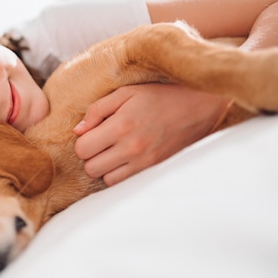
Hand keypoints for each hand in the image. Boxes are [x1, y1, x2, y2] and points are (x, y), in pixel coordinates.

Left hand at [73, 84, 229, 185]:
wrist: (199, 108)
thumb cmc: (160, 97)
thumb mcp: (126, 93)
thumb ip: (97, 110)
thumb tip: (78, 131)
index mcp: (121, 126)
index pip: (82, 149)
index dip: (83, 141)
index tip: (93, 133)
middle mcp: (132, 148)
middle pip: (90, 168)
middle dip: (91, 156)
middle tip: (102, 143)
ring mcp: (144, 163)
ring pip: (106, 179)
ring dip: (105, 167)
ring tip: (115, 151)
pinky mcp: (154, 171)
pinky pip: (124, 183)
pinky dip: (120, 174)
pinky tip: (126, 160)